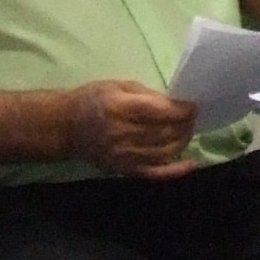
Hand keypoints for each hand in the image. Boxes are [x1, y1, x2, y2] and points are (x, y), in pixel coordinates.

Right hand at [65, 79, 202, 180]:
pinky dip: (176, 170)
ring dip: (183, 141)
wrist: (65, 127)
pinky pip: (155, 173)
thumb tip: (175, 104)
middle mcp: (122, 134)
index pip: (160, 112)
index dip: (182, 110)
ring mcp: (123, 155)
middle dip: (185, 124)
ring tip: (187, 131)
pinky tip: (191, 163)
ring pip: (165, 152)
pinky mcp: (124, 170)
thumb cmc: (92, 100)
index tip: (193, 106)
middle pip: (165, 132)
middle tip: (193, 117)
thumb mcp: (117, 86)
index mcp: (120, 108)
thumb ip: (147, 95)